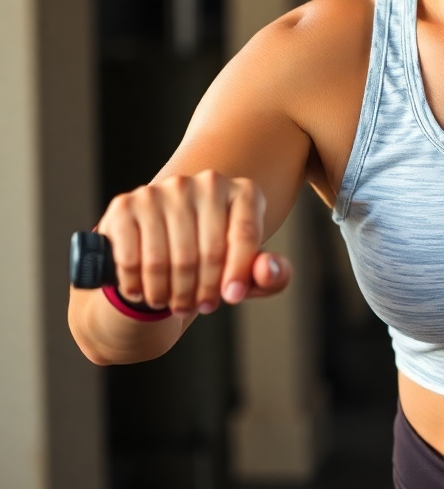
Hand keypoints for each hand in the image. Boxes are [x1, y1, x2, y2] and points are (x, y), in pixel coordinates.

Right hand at [96, 170, 291, 314]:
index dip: (238, 272)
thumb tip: (265, 271)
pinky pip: (132, 258)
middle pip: (207, 251)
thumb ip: (272, 274)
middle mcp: (206, 181)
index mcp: (243, 191)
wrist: (165, 244)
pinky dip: (136, 285)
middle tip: (199, 307)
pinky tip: (142, 293)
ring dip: (169, 293)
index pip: (245, 233)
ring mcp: (164, 190)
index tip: (232, 298)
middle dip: (204, 290)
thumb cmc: (218, 261)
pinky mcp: (126, 204)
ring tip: (173, 303)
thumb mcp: (250, 271)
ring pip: (168, 259)